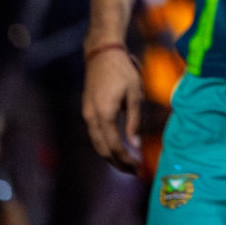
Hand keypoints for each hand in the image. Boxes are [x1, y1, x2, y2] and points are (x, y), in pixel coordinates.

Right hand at [82, 47, 142, 172]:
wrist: (102, 53)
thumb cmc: (122, 71)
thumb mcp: (134, 94)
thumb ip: (134, 121)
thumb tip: (135, 145)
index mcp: (104, 115)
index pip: (115, 146)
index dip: (126, 160)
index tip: (139, 168)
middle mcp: (91, 118)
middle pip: (103, 150)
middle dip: (118, 163)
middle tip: (134, 171)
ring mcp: (87, 114)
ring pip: (97, 144)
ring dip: (111, 156)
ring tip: (127, 163)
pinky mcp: (87, 110)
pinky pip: (95, 134)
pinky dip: (105, 145)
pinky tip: (117, 147)